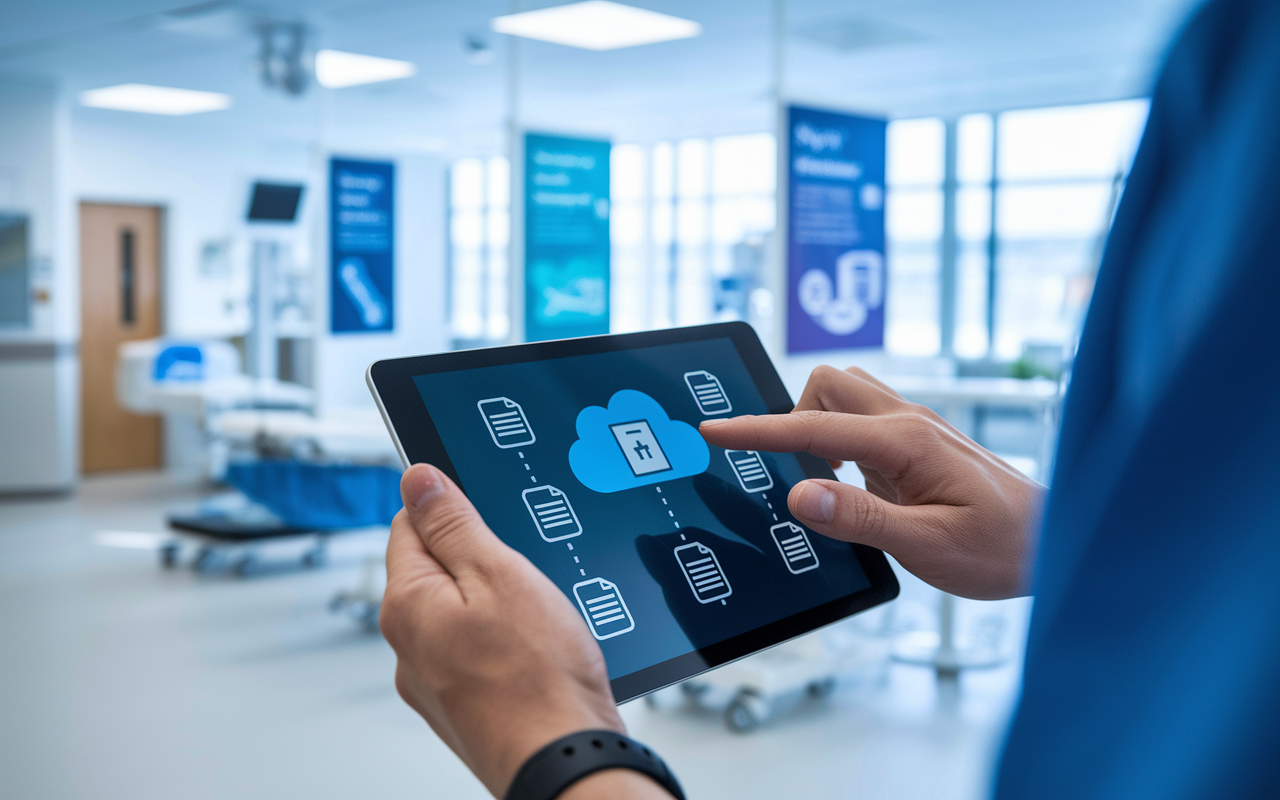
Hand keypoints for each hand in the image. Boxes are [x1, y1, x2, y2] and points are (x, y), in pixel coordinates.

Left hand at [381, 464, 631, 796]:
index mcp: (407, 605)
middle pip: (436, 570)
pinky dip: (507, 642)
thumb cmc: (538, 677)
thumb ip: (453, 523)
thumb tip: (417, 479)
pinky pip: (478, 652)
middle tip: (526, 570)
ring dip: (498, 603)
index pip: (408, 525)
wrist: (567, 759)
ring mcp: (435, 683)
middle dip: (481, 559)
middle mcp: (408, 648)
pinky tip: (540, 650)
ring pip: (462, 613)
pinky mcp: (465, 707)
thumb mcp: (499, 573)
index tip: (489, 510)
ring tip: (540, 617)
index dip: (452, 507)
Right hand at [699, 366, 1044, 599]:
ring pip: (848, 394)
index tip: (714, 430)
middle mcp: (910, 422)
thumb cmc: (1002, 547)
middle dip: (794, 414)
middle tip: (790, 468)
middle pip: (829, 382)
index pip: (812, 426)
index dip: (757, 430)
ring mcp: (916, 428)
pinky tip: (854, 486)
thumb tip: (801, 494)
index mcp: (907, 442)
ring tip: (824, 479)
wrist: (1054, 544)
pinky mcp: (920, 443)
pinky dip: (841, 441)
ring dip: (820, 423)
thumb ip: (860, 516)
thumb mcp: (927, 544)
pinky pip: (864, 421)